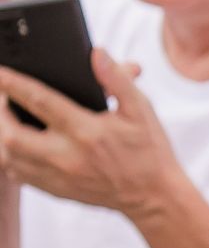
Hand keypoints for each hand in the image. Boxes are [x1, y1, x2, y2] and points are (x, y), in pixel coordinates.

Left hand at [0, 49, 176, 215]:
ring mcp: (57, 176)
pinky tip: (18, 144)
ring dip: (2, 135)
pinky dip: (9, 156)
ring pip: (8, 157)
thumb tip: (97, 53)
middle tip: (4, 98)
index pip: (40, 101)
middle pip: (11, 134)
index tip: (0, 72)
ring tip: (6, 119)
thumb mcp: (141, 109)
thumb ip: (117, 79)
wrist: (153, 195)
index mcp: (87, 131)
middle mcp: (67, 155)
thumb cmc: (149, 148)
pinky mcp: (54, 189)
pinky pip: (16, 174)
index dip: (14, 84)